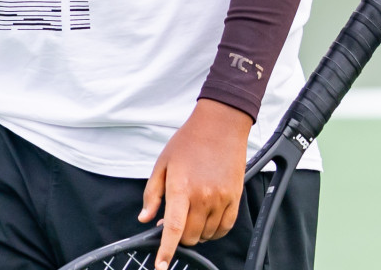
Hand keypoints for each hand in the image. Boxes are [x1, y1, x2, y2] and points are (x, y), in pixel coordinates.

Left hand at [138, 99, 253, 269]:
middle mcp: (202, 197)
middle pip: (190, 237)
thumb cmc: (188, 141)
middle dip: (179, 236)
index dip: (165, 251)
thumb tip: (145, 218)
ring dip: (197, 232)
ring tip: (191, 213)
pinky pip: (225, 227)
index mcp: (181, 188)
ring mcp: (221, 199)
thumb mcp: (162, 163)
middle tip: (174, 221)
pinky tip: (207, 219)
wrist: (220, 125)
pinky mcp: (235, 198)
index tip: (161, 266)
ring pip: (207, 235)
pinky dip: (215, 230)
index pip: (172, 229)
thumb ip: (152, 194)